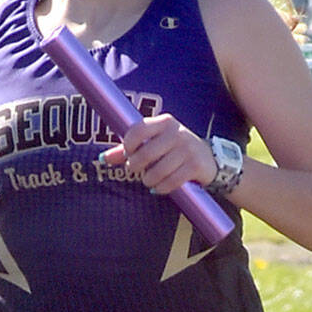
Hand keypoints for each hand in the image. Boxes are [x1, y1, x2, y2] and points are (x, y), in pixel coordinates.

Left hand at [100, 113, 215, 194]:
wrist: (208, 158)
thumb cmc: (173, 149)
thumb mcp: (154, 143)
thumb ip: (128, 149)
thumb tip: (103, 158)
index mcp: (164, 122)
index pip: (138, 130)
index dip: (128, 145)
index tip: (128, 153)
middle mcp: (177, 133)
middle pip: (146, 153)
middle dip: (136, 166)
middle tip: (136, 170)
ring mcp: (188, 149)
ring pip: (158, 171)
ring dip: (148, 180)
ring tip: (149, 180)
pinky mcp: (195, 166)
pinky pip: (172, 181)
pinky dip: (161, 188)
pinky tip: (158, 188)